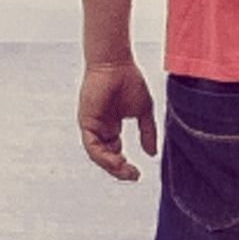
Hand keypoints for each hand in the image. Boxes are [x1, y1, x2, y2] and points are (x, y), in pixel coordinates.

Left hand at [78, 60, 157, 181]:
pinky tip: (116, 160)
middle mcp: (100, 128)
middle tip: (132, 175)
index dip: (124, 165)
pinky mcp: (87, 122)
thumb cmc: (129, 81)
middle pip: (106, 157)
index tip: (137, 172)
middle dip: (118, 169)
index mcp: (111, 127)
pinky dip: (103, 156)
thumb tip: (151, 153)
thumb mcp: (143, 112)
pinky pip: (92, 146)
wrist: (116, 64)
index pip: (115, 152)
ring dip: (111, 166)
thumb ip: (147, 133)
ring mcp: (92, 126)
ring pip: (98, 155)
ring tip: (125, 170)